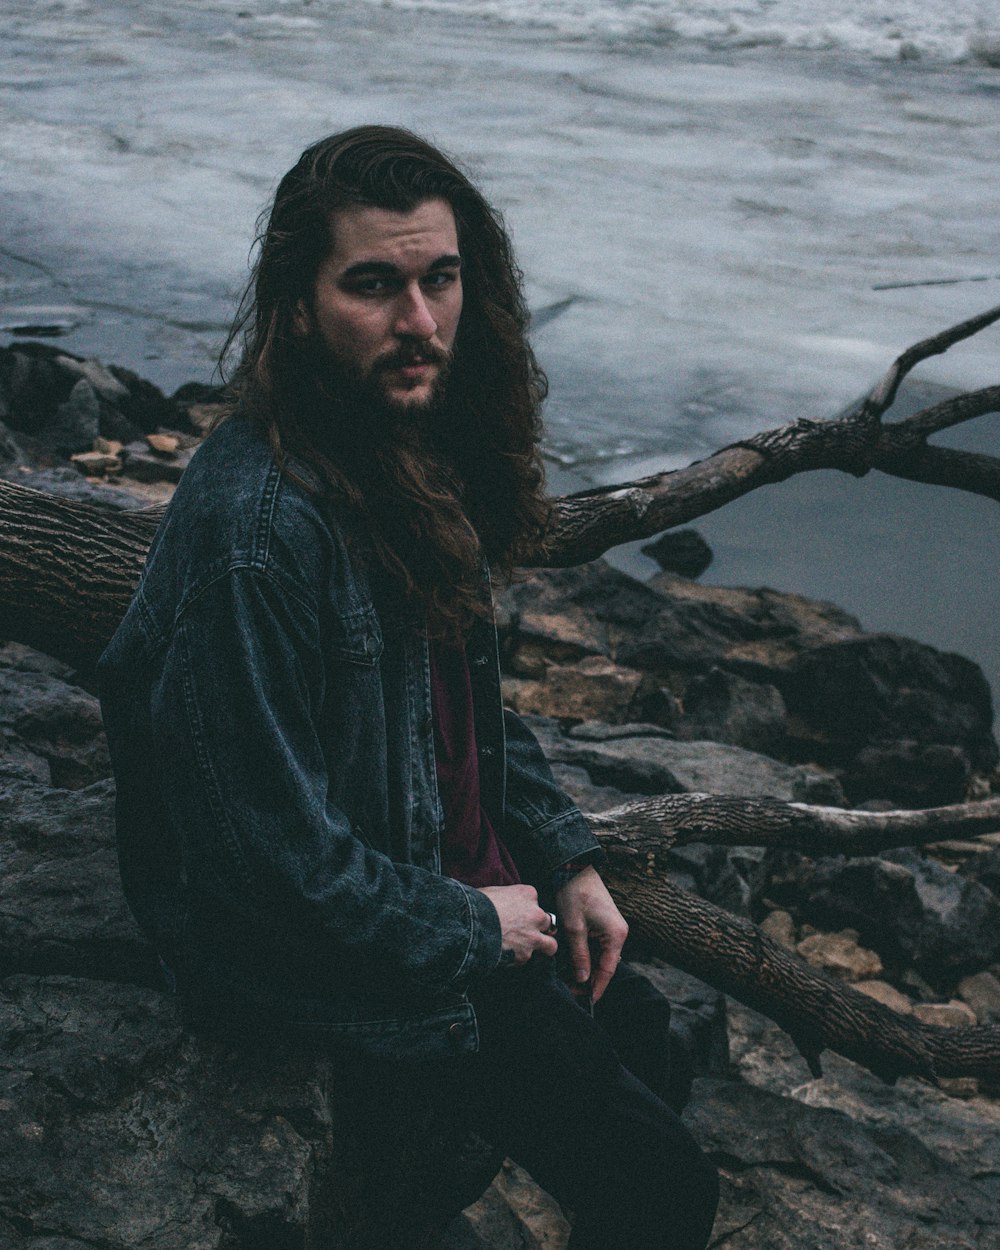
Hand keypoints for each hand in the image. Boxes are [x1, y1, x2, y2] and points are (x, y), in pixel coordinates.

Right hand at [478, 884, 557, 965]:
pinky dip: (518, 957)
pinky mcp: (525, 955)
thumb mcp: (495, 891)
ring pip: (550, 945)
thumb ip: (508, 898)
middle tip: (526, 931)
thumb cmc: (477, 904)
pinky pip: (526, 958)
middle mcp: (536, 914)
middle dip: (539, 927)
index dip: (526, 909)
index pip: (535, 902)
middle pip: (547, 922)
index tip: (517, 914)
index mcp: (528, 894)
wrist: (470, 925)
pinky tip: (505, 953)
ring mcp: (533, 936)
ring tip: (528, 948)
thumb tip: (504, 904)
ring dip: (542, 947)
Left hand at [556, 865, 627, 1003]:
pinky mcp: (602, 924)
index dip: (596, 987)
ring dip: (585, 967)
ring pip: (599, 956)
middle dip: (589, 979)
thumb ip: (580, 955)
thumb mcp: (574, 928)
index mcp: (616, 935)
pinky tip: (571, 963)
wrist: (574, 868)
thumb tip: (583, 979)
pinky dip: (585, 955)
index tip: (586, 1002)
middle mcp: (618, 933)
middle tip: (571, 991)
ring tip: (568, 980)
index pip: (608, 969)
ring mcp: (611, 928)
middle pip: (605, 964)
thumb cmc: (575, 894)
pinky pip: (596, 945)